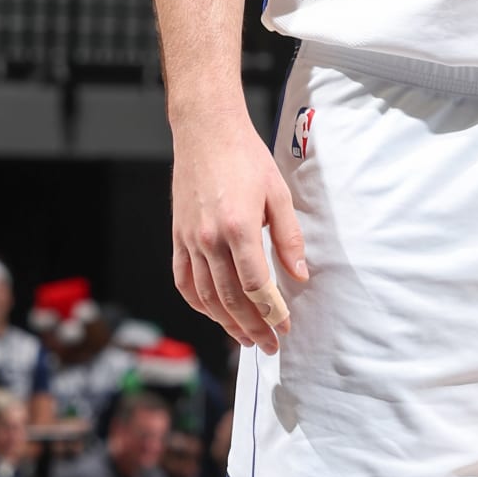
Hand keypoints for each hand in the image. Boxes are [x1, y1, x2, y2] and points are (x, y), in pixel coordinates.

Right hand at [171, 108, 308, 352]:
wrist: (205, 131)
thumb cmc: (245, 157)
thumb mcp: (279, 194)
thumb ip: (289, 239)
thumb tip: (300, 275)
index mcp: (239, 227)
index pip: (256, 286)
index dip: (272, 312)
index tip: (285, 327)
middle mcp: (210, 238)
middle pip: (231, 298)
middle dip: (252, 327)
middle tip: (269, 344)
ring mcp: (189, 239)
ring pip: (206, 296)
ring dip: (226, 323)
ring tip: (245, 338)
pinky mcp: (177, 236)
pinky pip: (184, 280)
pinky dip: (198, 303)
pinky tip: (214, 313)